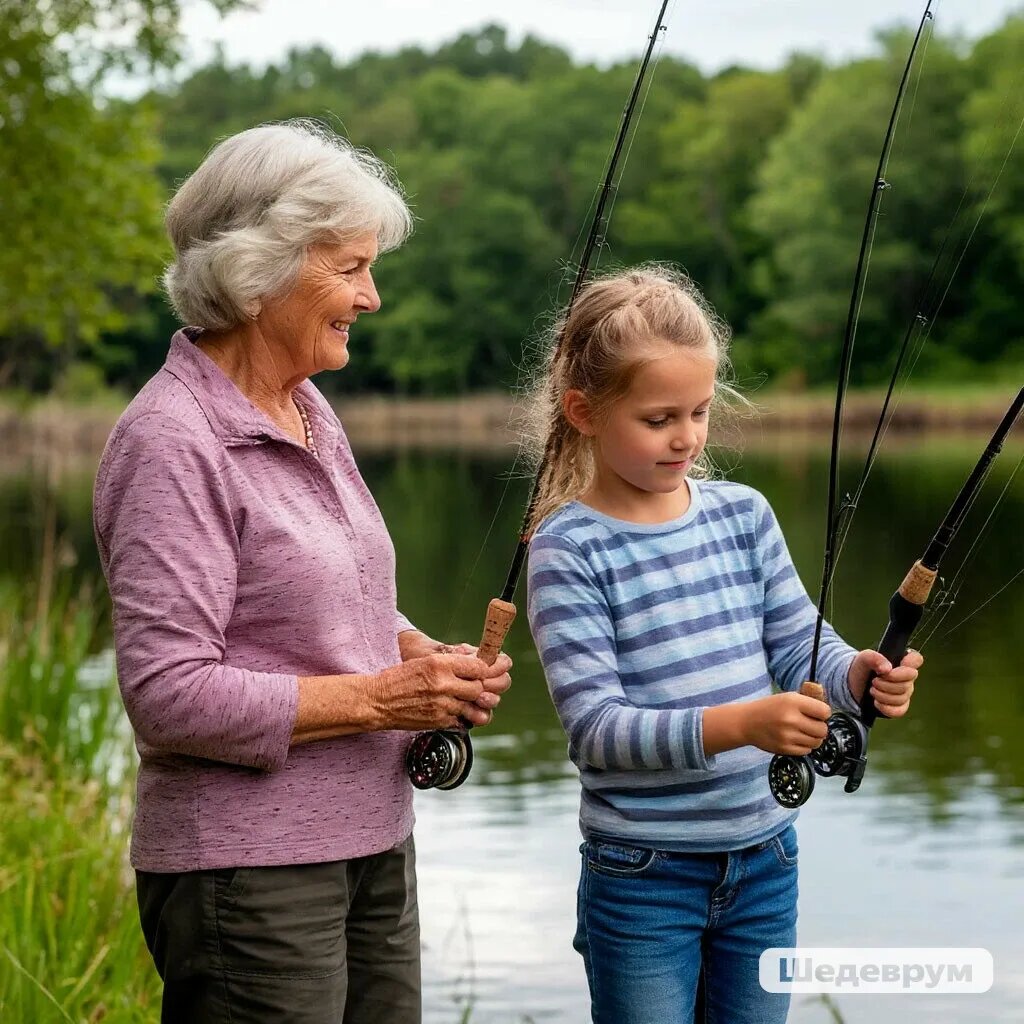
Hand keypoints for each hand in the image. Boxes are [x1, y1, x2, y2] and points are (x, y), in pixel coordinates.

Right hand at [397, 631, 511, 713]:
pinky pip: (462, 720)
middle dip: (478, 688)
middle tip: (471, 688)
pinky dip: (462, 717)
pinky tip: (455, 712)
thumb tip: (476, 668)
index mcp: (439, 664)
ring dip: (472, 704)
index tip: (480, 672)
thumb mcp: (424, 662)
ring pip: (473, 706)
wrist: (378, 701)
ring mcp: (442, 704)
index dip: (483, 670)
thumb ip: (451, 665)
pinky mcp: (438, 721)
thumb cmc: (399, 679)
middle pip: (479, 688)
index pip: (478, 666)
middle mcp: (443, 683)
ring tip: (464, 701)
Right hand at [741, 692, 831, 755]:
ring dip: (814, 738)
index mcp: (793, 702)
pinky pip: (807, 751)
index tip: (817, 713)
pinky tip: (796, 739)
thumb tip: (828, 711)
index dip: (823, 713)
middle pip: (823, 729)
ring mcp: (788, 736)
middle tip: (811, 724)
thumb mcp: (786, 697)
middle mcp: (791, 719)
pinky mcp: (784, 749)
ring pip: (817, 742)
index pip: (824, 712)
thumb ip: (807, 702)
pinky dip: (805, 746)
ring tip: (804, 732)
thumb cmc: (769, 708)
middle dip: (820, 727)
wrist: (746, 722)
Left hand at [847, 648, 921, 717]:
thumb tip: (887, 668)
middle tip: (874, 681)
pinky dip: (885, 707)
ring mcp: (905, 693)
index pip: (916, 659)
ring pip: (902, 698)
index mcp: (901, 661)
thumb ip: (874, 658)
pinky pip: (899, 711)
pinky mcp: (900, 706)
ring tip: (872, 690)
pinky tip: (876, 702)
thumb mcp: (863, 658)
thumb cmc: (862, 668)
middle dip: (886, 684)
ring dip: (882, 695)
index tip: (891, 669)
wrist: (853, 685)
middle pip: (907, 684)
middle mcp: (907, 677)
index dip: (908, 664)